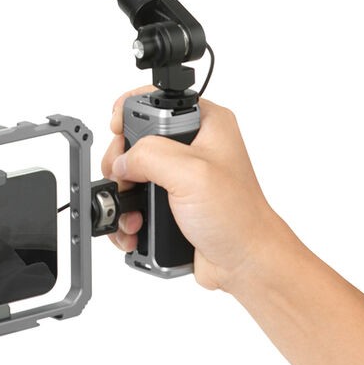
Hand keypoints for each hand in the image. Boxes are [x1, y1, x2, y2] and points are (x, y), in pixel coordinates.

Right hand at [100, 87, 285, 292]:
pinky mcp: (170, 199)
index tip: (117, 130)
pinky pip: (135, 197)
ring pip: (131, 169)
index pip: (156, 100)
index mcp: (205, 122)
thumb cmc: (239, 218)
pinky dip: (127, 212)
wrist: (246, 264)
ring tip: (131, 210)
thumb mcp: (192, 173)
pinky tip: (134, 225)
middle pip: (136, 136)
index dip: (130, 111)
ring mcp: (179, 173)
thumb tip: (122, 160)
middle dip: (121, 159)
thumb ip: (149, 155)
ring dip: (122, 191)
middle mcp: (191, 144)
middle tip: (122, 176)